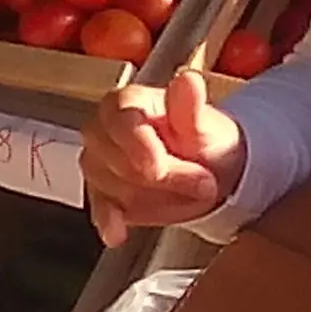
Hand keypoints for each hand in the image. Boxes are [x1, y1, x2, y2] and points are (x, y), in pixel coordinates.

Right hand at [84, 68, 247, 246]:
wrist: (212, 173)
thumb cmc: (206, 142)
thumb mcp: (207, 125)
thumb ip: (191, 106)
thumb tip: (186, 79)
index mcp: (125, 103)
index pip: (118, 120)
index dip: (137, 145)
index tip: (157, 167)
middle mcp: (103, 129)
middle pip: (116, 159)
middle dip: (162, 178)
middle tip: (205, 184)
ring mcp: (98, 162)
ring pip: (111, 186)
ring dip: (154, 198)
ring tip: (191, 195)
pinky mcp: (100, 192)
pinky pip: (99, 207)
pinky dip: (109, 220)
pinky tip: (117, 232)